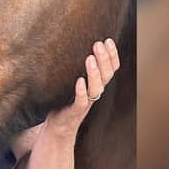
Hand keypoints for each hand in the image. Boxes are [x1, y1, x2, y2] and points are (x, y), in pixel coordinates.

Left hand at [12, 38, 120, 155]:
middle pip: (106, 76)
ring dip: (94, 73)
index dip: (112, 56)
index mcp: (96, 85)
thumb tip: (70, 42)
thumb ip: (74, 67)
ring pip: (96, 88)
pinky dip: (81, 91)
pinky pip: (81, 102)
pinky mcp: (74, 111)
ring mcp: (85, 103)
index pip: (111, 69)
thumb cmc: (63, 101)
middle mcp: (94, 93)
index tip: (108, 40)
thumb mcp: (72, 82)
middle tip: (98, 44)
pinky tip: (79, 81)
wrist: (57, 128)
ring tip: (90, 58)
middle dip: (104, 59)